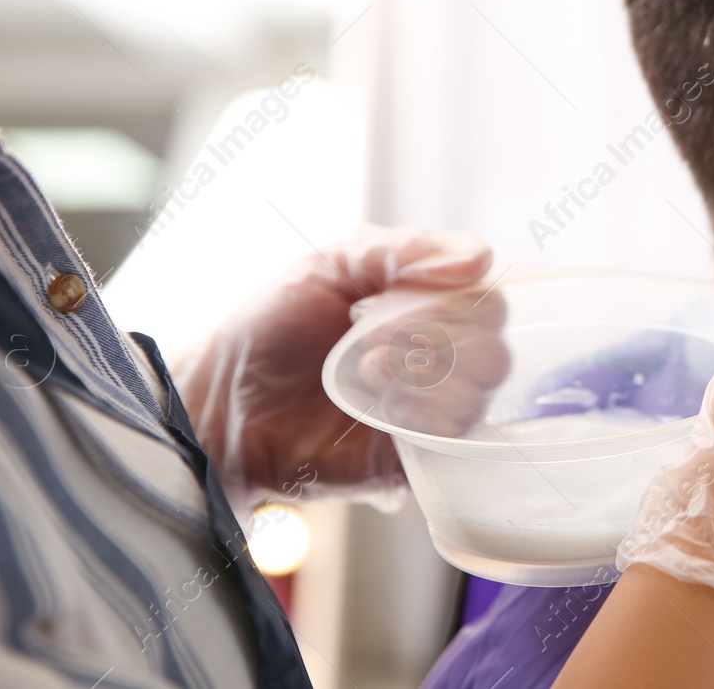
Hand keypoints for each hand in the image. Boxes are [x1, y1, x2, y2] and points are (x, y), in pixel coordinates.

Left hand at [169, 224, 492, 507]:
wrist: (220, 402)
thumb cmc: (272, 328)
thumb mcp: (332, 264)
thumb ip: (404, 250)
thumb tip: (480, 257)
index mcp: (429, 311)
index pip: (488, 302)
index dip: (458, 299)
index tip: (396, 300)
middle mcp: (439, 364)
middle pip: (493, 353)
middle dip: (440, 339)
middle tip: (375, 338)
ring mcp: (426, 416)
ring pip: (477, 398)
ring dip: (426, 379)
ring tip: (368, 372)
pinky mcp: (410, 463)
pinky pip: (450, 448)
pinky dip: (421, 420)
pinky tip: (376, 406)